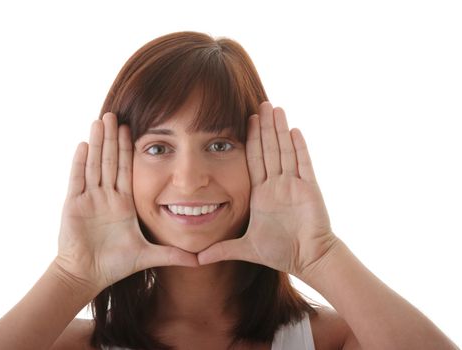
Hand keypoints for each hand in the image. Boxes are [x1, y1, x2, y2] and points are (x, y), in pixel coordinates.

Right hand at [55, 113, 197, 292]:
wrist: (87, 276)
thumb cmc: (115, 265)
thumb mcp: (148, 255)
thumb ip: (172, 255)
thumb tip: (199, 260)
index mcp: (124, 203)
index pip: (127, 169)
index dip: (129, 149)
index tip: (132, 128)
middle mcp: (107, 197)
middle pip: (110, 161)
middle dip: (113, 138)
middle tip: (114, 114)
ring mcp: (90, 199)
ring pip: (95, 165)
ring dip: (98, 143)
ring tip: (100, 121)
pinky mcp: (74, 205)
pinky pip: (78, 179)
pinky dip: (80, 162)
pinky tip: (84, 144)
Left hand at [198, 102, 337, 277]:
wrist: (308, 259)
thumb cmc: (281, 252)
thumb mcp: (245, 248)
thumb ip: (222, 250)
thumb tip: (197, 259)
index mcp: (261, 193)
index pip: (254, 160)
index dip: (250, 140)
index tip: (246, 119)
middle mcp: (277, 185)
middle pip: (269, 149)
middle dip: (265, 127)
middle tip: (262, 103)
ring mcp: (293, 185)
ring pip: (285, 151)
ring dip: (280, 130)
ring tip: (275, 108)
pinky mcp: (309, 189)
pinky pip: (303, 164)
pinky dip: (299, 147)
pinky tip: (294, 130)